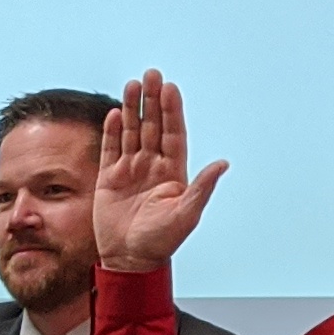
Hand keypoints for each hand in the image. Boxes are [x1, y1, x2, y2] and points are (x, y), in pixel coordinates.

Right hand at [94, 71, 228, 272]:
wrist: (130, 260)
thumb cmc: (161, 242)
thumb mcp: (186, 215)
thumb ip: (202, 188)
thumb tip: (223, 164)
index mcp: (173, 172)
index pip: (173, 134)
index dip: (172, 110)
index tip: (170, 88)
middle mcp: (153, 166)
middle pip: (153, 126)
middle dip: (152, 101)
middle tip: (151, 74)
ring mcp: (130, 171)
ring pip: (132, 132)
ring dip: (132, 109)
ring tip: (132, 85)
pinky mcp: (110, 179)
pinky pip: (111, 150)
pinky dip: (112, 132)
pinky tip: (114, 114)